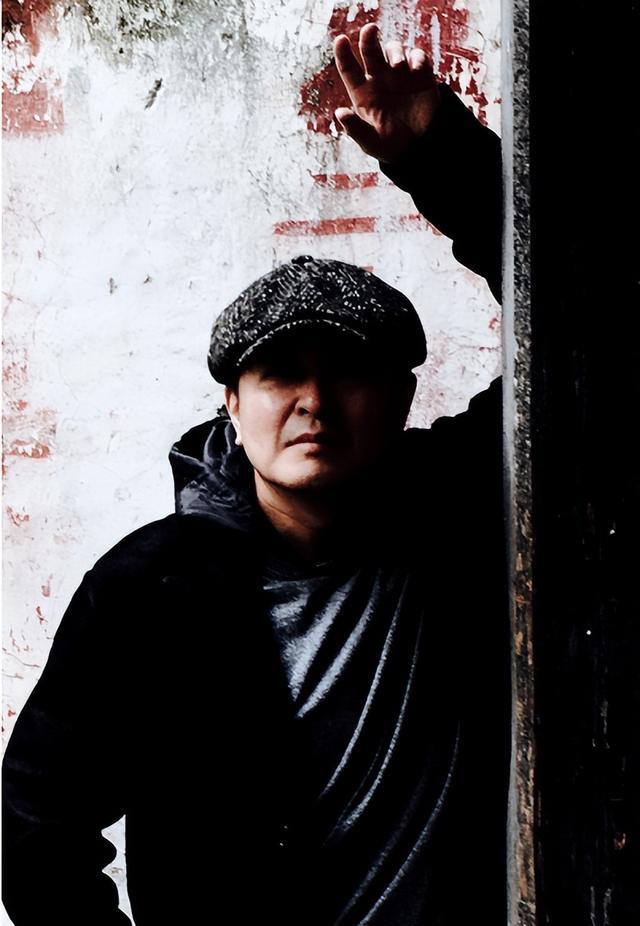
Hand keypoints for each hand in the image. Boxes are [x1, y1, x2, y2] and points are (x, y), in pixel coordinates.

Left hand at [333, 23, 440, 163]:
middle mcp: (379, 79)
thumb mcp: (371, 142)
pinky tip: (416, 67)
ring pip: (393, 49)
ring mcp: (400, 75)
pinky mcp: (421, 75)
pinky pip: (418, 57)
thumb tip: (339, 112)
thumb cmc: (391, 146)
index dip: (342, 53)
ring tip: (397, 66)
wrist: (420, 148)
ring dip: (395, 51)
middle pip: (370, 50)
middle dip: (369, 38)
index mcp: (363, 92)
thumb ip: (355, 129)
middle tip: (370, 30)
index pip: (348, 68)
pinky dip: (417, 57)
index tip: (340, 40)